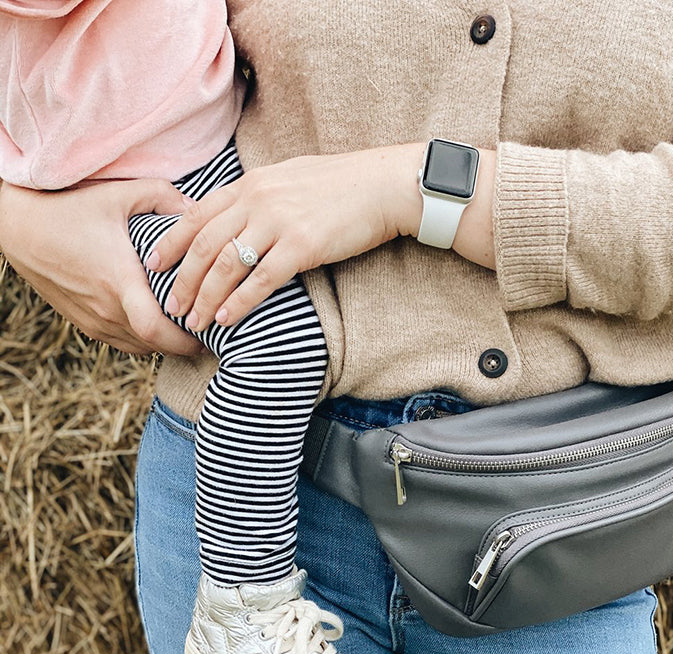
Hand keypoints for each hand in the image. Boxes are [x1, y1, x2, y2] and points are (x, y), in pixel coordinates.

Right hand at [0, 178, 201, 356]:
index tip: (207, 334)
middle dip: (183, 346)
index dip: (184, 341)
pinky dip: (144, 340)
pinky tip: (157, 325)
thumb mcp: (117, 193)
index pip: (154, 328)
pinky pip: (123, 342)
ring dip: (164, 343)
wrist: (19, 228)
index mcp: (117, 279)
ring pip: (140, 347)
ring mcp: (93, 319)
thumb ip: (161, 196)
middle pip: (154, 345)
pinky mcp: (85, 323)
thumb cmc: (68, 207)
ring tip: (187, 329)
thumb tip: (197, 209)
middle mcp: (106, 307)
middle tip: (207, 335)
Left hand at [148, 144, 426, 331]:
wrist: (383, 186)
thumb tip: (239, 214)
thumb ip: (260, 196)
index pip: (197, 213)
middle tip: (170, 306)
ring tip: (193, 320)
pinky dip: (239, 302)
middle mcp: (258, 199)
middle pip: (204, 243)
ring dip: (204, 296)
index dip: (171, 242)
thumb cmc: (342, 186)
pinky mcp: (303, 246)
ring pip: (226, 263)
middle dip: (182, 278)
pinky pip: (261, 279)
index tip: (153, 265)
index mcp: (252, 182)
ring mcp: (279, 222)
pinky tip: (226, 319)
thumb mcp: (290, 179)